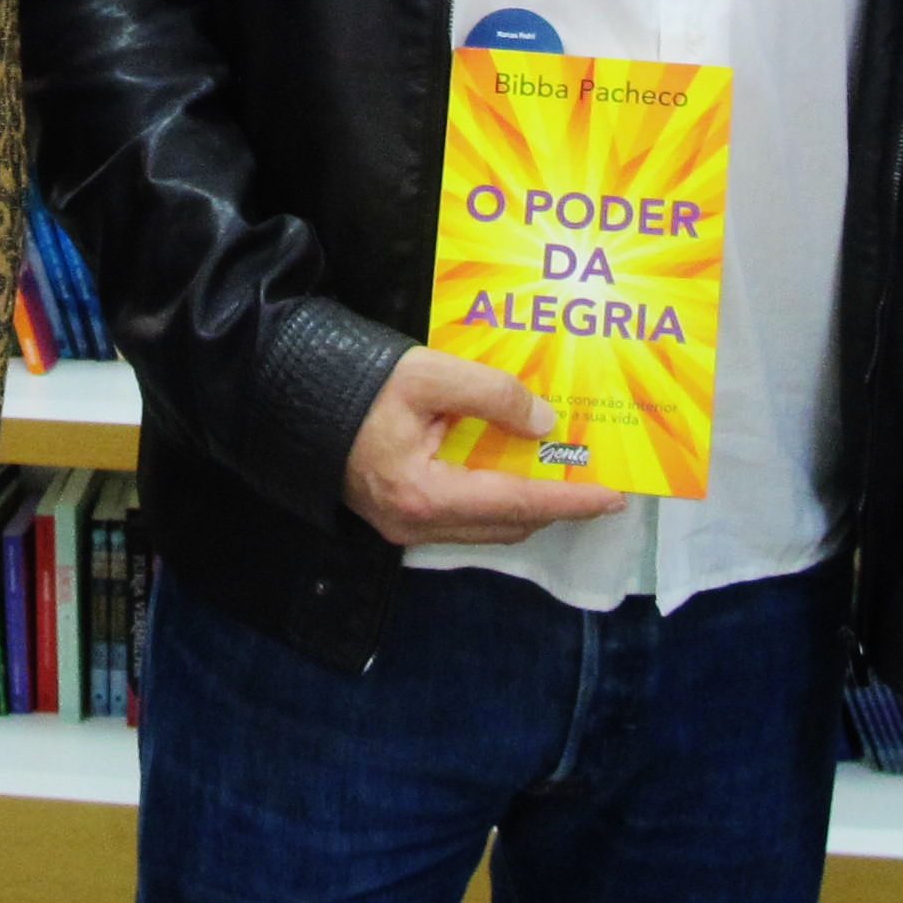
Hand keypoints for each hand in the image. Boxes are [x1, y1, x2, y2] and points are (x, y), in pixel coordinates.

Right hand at [341, 346, 628, 547]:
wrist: (290, 395)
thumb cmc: (358, 384)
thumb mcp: (428, 375)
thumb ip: (491, 395)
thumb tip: (543, 423)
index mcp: (425, 495)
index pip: (516, 504)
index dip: (569, 500)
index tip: (613, 495)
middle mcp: (417, 525)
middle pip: (508, 525)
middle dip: (555, 506)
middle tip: (592, 478)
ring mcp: (405, 527)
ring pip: (488, 527)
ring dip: (528, 504)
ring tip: (561, 474)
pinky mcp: (399, 516)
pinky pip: (465, 518)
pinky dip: (498, 499)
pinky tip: (512, 470)